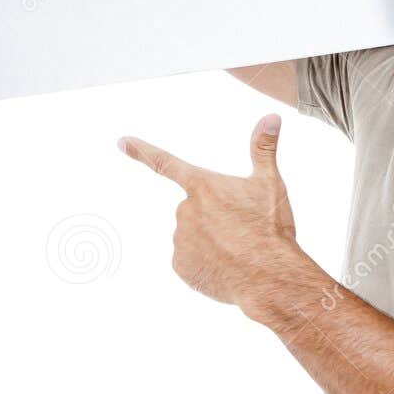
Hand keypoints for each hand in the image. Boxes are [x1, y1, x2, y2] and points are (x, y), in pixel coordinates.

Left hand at [118, 115, 300, 312]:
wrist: (269, 277)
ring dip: (211, 241)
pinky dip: (206, 263)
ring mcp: (180, 240)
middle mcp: (185, 210)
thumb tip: (271, 116)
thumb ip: (263, 148)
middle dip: (214, 217)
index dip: (142, 151)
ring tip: (238, 251)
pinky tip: (226, 267)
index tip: (122, 141)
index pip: (165, 163)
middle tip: (241, 229)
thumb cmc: (270, 229)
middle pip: (195, 209)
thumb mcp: (270, 184)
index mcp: (202, 186)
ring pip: (193, 235)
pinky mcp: (180, 266)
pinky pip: (190, 260)